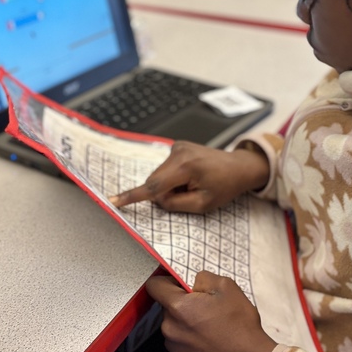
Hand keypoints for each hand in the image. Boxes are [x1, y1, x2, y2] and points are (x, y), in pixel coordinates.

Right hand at [110, 142, 268, 212]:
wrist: (238, 166)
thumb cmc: (225, 186)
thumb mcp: (203, 204)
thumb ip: (175, 204)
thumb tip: (156, 199)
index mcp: (186, 167)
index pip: (153, 186)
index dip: (132, 196)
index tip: (113, 201)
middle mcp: (178, 152)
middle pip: (155, 182)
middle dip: (164, 193)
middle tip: (188, 194)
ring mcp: (177, 147)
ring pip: (159, 176)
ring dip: (170, 185)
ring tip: (193, 183)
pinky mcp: (177, 146)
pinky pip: (165, 168)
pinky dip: (172, 176)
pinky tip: (191, 175)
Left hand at [146, 272, 276, 351]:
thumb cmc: (239, 325)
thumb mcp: (226, 286)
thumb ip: (202, 277)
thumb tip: (192, 281)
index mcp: (178, 307)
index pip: (154, 285)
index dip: (166, 279)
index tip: (180, 282)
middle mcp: (170, 328)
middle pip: (166, 305)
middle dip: (182, 301)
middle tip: (206, 305)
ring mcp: (174, 346)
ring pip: (173, 323)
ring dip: (185, 320)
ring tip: (210, 324)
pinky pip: (179, 340)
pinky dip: (190, 337)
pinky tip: (209, 338)